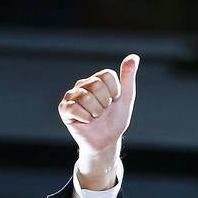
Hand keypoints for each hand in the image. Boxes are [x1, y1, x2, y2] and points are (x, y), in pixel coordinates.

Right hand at [58, 54, 138, 188]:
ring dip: (96, 112)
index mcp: (98, 79)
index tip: (115, 101)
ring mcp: (72, 96)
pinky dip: (85, 118)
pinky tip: (86, 121)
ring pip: (85, 97)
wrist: (107, 140)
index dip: (115, 91)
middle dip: (105, 102)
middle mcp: (83, 84)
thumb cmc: (115, 119)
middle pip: (96, 84)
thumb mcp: (126, 97)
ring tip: (95, 117)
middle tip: (104, 111)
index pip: (107, 75)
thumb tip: (134, 56)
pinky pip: (73, 108)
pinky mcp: (64, 108)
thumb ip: (128, 77)